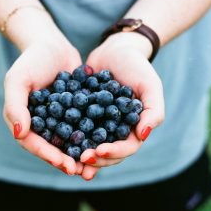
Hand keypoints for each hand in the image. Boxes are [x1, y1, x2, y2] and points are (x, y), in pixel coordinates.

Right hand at [3, 36, 85, 175]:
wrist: (51, 45)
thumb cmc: (31, 61)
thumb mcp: (18, 80)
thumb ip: (15, 106)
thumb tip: (20, 134)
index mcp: (26, 120)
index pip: (34, 143)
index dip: (48, 155)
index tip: (64, 164)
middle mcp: (42, 123)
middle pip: (52, 146)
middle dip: (65, 159)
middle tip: (79, 170)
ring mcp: (60, 118)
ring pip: (69, 140)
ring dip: (79, 153)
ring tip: (93, 163)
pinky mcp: (76, 111)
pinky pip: (82, 125)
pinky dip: (91, 135)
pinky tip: (104, 142)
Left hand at [81, 32, 164, 169]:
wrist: (115, 50)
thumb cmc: (136, 66)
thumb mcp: (150, 85)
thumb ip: (153, 111)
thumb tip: (143, 136)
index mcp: (133, 127)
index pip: (126, 147)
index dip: (114, 153)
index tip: (99, 151)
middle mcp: (116, 130)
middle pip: (107, 152)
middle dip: (96, 158)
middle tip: (82, 159)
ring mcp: (99, 124)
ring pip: (91, 144)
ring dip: (81, 155)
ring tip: (69, 161)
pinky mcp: (84, 115)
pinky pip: (76, 128)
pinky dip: (68, 137)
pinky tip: (57, 142)